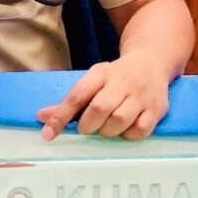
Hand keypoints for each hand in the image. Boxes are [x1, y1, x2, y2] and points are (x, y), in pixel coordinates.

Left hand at [36, 52, 171, 141]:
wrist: (151, 62)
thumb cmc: (115, 77)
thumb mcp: (93, 81)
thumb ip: (70, 102)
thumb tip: (41, 117)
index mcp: (100, 73)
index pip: (77, 95)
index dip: (60, 116)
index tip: (48, 134)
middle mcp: (121, 82)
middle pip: (99, 108)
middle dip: (87, 125)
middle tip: (86, 128)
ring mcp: (140, 96)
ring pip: (119, 120)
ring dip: (107, 131)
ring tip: (105, 128)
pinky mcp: (156, 109)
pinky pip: (141, 130)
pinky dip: (129, 135)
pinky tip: (124, 130)